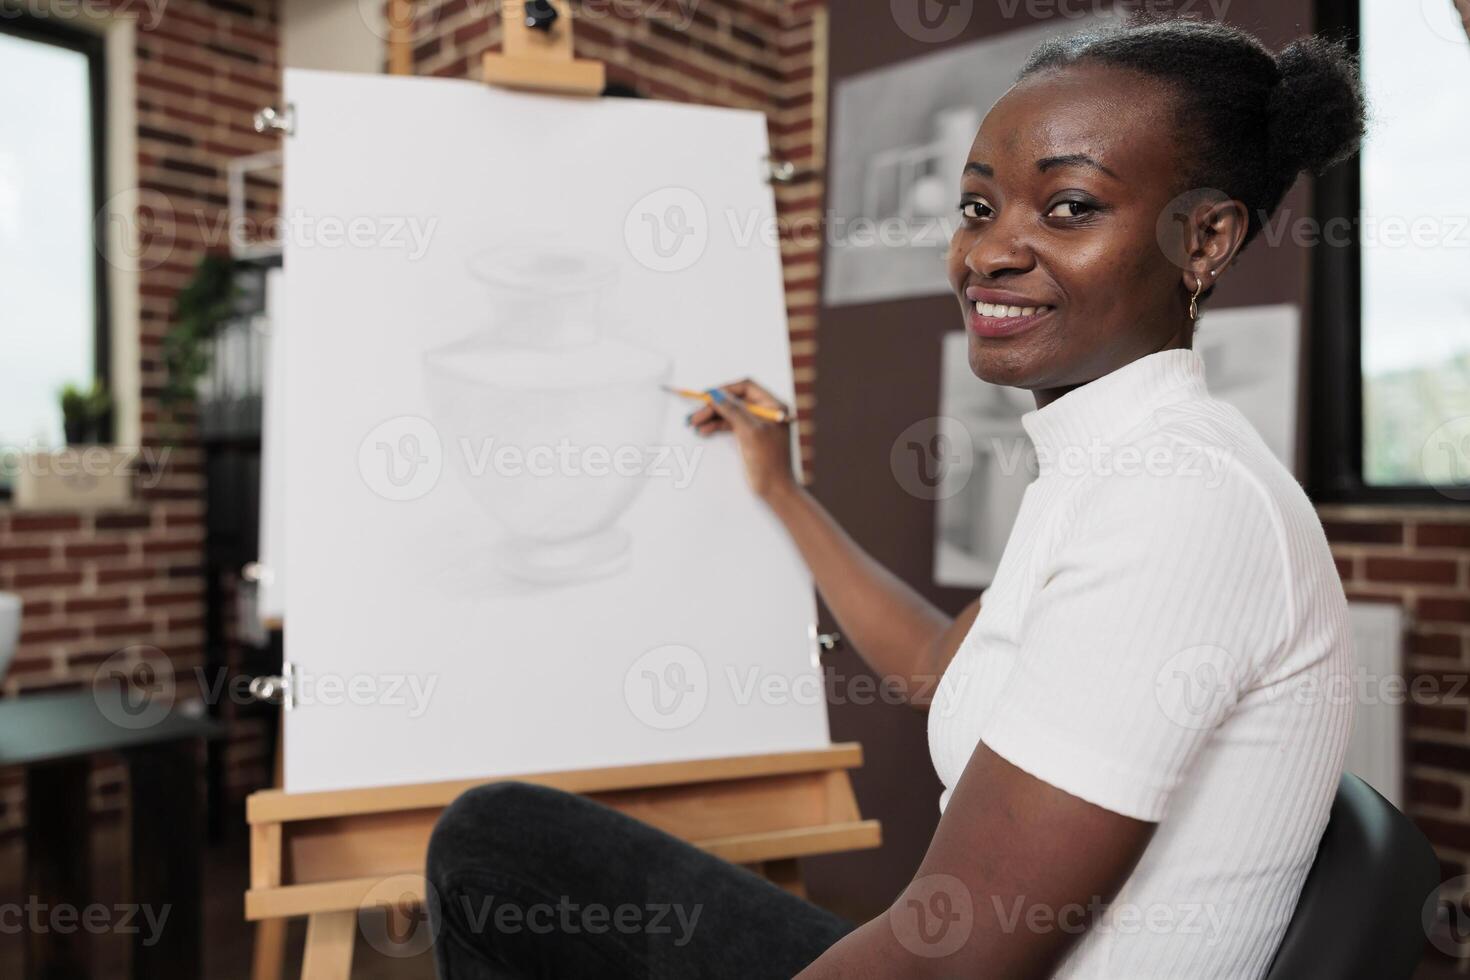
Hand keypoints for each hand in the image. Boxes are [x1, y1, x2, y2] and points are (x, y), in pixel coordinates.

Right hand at [687, 379, 797, 501]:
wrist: (775, 489)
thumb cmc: (769, 461)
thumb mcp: (750, 432)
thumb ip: (733, 411)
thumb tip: (716, 394)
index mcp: (773, 405)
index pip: (746, 387)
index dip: (725, 389)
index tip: (707, 396)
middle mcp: (766, 411)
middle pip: (735, 400)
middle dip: (714, 406)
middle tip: (695, 414)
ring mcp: (757, 423)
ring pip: (730, 413)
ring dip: (712, 416)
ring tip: (694, 423)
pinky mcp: (749, 435)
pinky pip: (730, 424)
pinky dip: (717, 426)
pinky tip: (704, 430)